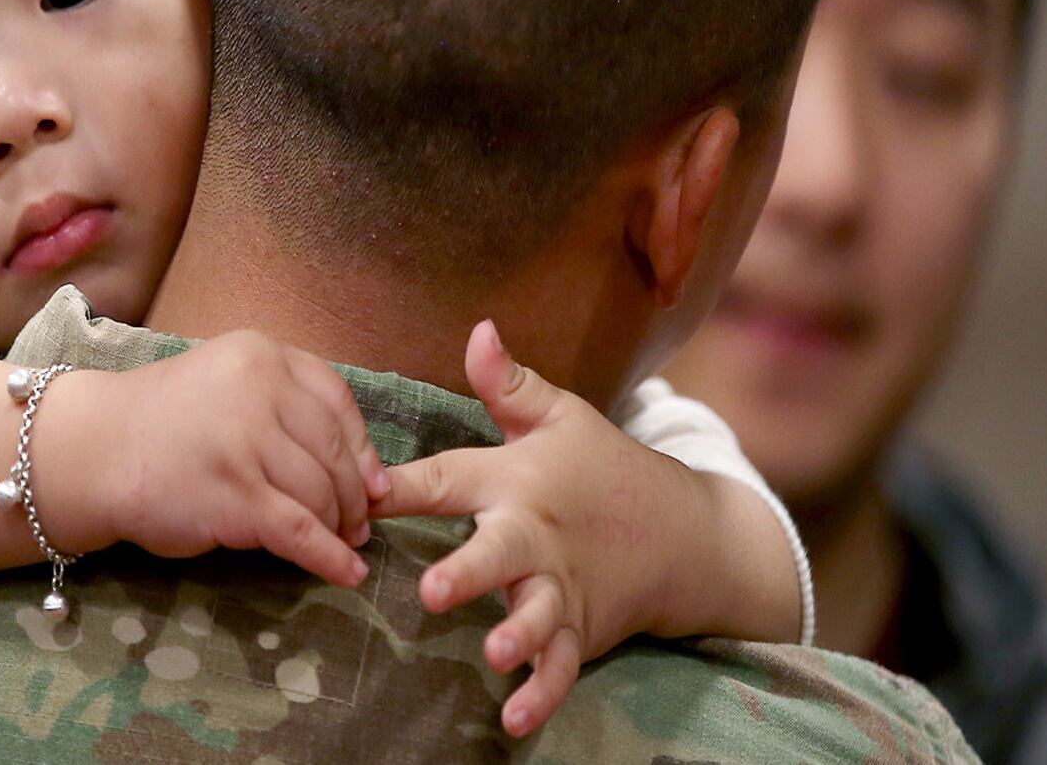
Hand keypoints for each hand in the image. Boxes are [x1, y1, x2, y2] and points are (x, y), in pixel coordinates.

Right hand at [57, 330, 388, 588]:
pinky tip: (344, 572)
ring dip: (340, 526)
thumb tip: (357, 467)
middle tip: (360, 523)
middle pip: (333, 451)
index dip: (360, 448)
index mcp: (260, 354)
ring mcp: (248, 441)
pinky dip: (328, 556)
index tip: (374, 481)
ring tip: (345, 544)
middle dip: (354, 495)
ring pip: (321, 492)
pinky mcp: (237, 495)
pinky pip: (300, 531)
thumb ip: (281, 407)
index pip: (336, 400)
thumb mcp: (225, 385)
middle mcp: (260, 389)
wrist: (91, 451)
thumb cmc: (159, 423)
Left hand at [371, 320, 705, 737]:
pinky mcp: (581, 629)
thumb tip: (475, 328)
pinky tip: (515, 719)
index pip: (452, 479)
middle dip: (469, 573)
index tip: (364, 495)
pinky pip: (562, 666)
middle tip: (432, 591)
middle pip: (500, 554)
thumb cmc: (602, 468)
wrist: (682, 532)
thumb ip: (508, 384)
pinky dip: (543, 692)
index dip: (405, 487)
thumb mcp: (560, 417)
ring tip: (494, 654)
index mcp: (519, 479)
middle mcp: (537, 536)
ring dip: (517, 636)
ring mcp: (562, 588)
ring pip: (538, 616)